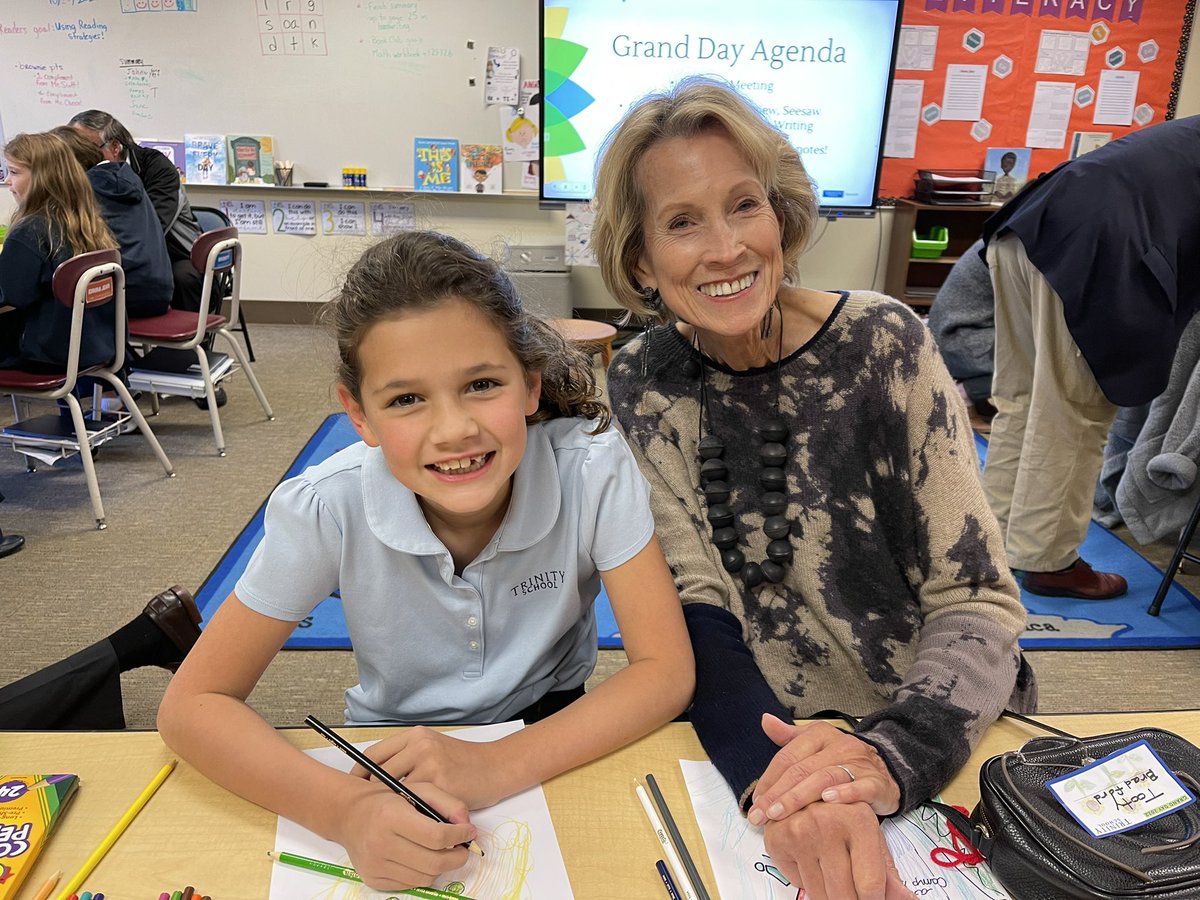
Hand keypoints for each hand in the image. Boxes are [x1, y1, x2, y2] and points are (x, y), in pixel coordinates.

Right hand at [332, 778, 473, 889]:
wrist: (350, 815)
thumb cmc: (388, 799)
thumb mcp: (418, 789)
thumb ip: (447, 802)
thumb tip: (467, 825)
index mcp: (391, 816)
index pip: (436, 836)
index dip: (459, 836)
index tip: (469, 832)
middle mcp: (380, 843)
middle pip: (433, 862)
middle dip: (457, 857)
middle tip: (463, 849)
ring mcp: (375, 865)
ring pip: (425, 877)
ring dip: (441, 866)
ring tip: (444, 852)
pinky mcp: (373, 879)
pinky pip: (410, 884)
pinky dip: (424, 874)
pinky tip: (423, 858)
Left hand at [353, 726, 508, 808]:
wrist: (496, 767)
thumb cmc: (465, 761)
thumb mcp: (434, 748)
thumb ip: (409, 757)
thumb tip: (377, 779)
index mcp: (416, 736)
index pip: (375, 754)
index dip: (360, 774)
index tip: (355, 789)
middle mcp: (421, 746)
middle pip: (380, 773)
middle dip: (371, 794)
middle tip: (367, 811)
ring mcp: (431, 764)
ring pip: (396, 791)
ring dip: (390, 807)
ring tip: (385, 819)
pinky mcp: (441, 785)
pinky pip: (415, 804)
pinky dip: (410, 814)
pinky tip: (408, 822)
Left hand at [748, 715, 900, 824]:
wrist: (887, 769)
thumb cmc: (843, 760)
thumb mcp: (816, 744)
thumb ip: (789, 737)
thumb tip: (765, 720)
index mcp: (820, 735)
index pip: (788, 757)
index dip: (768, 780)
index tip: (755, 802)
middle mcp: (839, 745)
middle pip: (802, 769)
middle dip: (777, 795)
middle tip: (760, 816)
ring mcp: (859, 763)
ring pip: (825, 777)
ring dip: (799, 797)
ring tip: (780, 814)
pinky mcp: (876, 782)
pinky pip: (860, 787)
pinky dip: (844, 793)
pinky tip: (827, 801)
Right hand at [763, 802, 915, 899]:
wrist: (805, 789)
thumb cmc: (845, 817)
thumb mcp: (871, 838)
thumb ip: (888, 874)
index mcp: (858, 820)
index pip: (870, 885)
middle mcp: (827, 823)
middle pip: (844, 894)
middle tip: (853, 896)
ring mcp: (800, 831)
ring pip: (820, 893)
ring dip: (830, 896)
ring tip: (837, 882)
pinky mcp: (778, 840)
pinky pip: (798, 883)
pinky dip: (809, 882)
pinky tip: (815, 867)